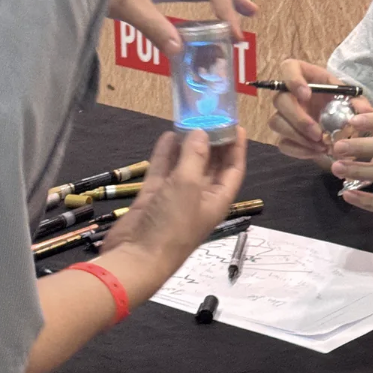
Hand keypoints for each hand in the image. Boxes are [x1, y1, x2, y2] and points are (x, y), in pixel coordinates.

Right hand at [100, 127, 246, 276]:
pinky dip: (165, 154)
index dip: (237, 148)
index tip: (236, 125)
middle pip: (210, 165)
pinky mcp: (153, 198)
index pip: (233, 170)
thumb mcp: (189, 185)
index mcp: (217, 200)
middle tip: (209, 115)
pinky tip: (167, 135)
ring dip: (187, 145)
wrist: (136, 257)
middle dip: (211, 143)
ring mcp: (174, 198)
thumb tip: (201, 132)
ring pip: (184, 166)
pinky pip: (162, 171)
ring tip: (188, 120)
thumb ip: (195, 156)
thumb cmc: (173, 223)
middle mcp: (198, 198)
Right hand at [268, 59, 372, 168]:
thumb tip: (367, 111)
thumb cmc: (342, 101)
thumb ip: (359, 102)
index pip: (288, 68)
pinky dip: (299, 150)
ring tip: (321, 145)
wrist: (340, 123)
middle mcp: (289, 93)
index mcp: (304, 76)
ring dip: (298, 136)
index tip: (307, 95)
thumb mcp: (353, 98)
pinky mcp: (285, 135)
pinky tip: (315, 152)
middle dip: (298, 118)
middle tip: (318, 133)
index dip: (293, 80)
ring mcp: (284, 115)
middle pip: (280, 100)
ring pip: (277, 123)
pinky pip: (283, 143)